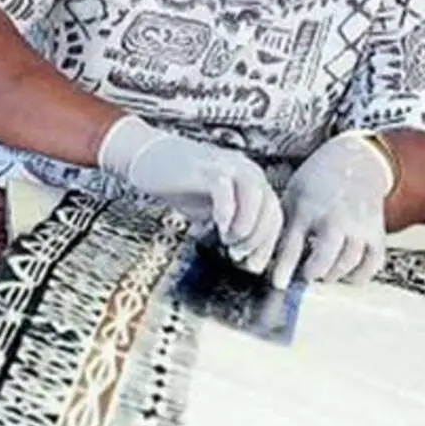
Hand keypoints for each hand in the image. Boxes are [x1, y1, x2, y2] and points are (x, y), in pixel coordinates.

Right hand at [98, 115, 283, 273]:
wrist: (150, 159)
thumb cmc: (183, 186)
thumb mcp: (214, 210)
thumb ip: (233, 225)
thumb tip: (247, 254)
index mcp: (252, 181)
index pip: (274, 215)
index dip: (267, 244)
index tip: (253, 266)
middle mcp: (247, 170)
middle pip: (270, 207)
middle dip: (258, 239)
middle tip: (238, 256)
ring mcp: (228, 165)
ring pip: (256, 196)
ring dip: (246, 226)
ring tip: (228, 241)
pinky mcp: (206, 167)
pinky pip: (225, 188)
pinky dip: (227, 210)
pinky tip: (219, 227)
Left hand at [271, 133, 394, 290]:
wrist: (356, 161)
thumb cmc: (318, 182)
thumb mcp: (294, 196)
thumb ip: (284, 227)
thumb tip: (266, 259)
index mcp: (308, 207)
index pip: (292, 244)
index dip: (284, 268)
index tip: (279, 284)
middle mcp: (335, 216)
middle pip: (324, 258)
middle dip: (312, 273)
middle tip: (306, 272)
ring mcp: (358, 225)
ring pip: (347, 264)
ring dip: (332, 275)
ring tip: (323, 270)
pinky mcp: (376, 232)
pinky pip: (371, 264)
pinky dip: (358, 275)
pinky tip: (345, 271)